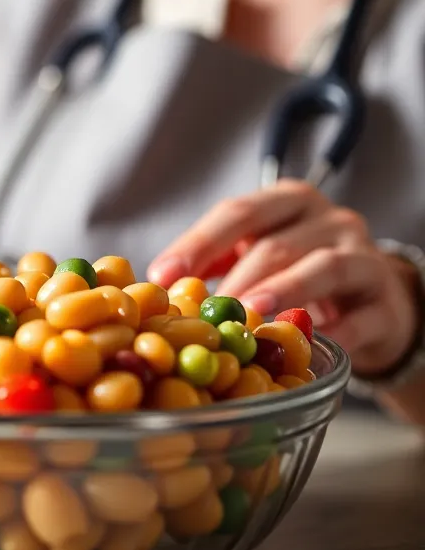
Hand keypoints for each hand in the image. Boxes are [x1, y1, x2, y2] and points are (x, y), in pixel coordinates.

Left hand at [148, 179, 416, 374]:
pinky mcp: (388, 306)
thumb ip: (216, 261)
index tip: (163, 275)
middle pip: (277, 243)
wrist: (375, 305)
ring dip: (284, 291)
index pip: (238, 212)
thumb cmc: (300, 275)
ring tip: (251, 314)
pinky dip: (331, 333)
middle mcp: (331, 221)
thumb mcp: (257, 256)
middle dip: (235, 278)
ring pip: (324, 268)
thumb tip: (160, 281)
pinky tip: (301, 346)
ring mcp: (366, 259)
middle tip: (204, 310)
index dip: (198, 243)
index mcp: (288, 203)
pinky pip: (361, 320)